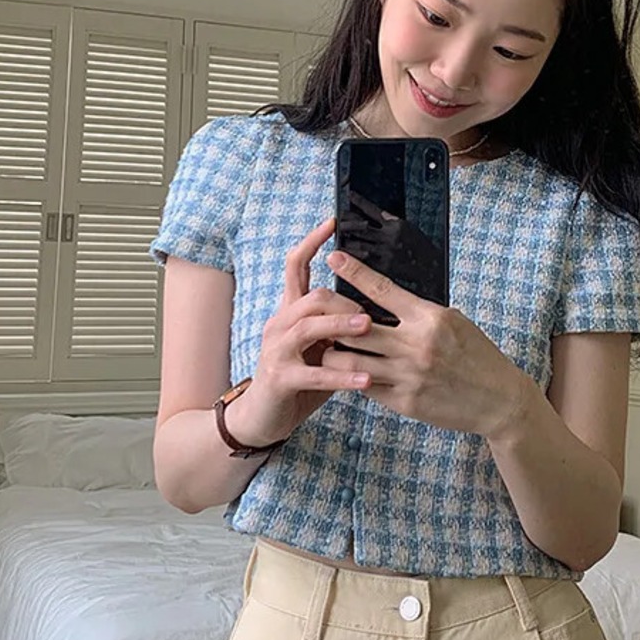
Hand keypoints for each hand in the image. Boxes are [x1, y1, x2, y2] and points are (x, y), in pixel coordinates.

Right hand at [232, 224, 378, 451]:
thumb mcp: (318, 348)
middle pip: (311, 296)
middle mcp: (279, 325)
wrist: (261, 417)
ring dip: (341, 326)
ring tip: (368, 328)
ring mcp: (276, 350)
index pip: (297, 267)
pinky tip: (365, 379)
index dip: (312, 243)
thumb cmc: (298, 381)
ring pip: (309, 327)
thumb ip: (338, 329)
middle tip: (371, 313)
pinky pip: (314, 373)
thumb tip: (378, 310)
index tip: (332, 222)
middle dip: (344, 301)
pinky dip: (342, 375)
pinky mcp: (279, 378)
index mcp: (289, 313)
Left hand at [319, 254, 521, 443]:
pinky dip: (353, 377)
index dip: (354, 271)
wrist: (499, 400)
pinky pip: (365, 387)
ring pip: (351, 362)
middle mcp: (416, 345)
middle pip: (355, 328)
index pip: (382, 289)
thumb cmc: (478, 357)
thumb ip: (418, 313)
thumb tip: (385, 300)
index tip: (334, 257)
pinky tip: (350, 373)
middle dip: (332, 320)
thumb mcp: (454, 323)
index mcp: (430, 318)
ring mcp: (408, 376)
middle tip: (319, 314)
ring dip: (334, 354)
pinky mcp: (404, 402)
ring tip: (329, 348)